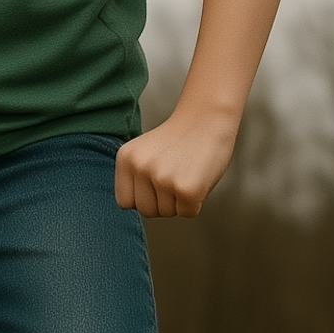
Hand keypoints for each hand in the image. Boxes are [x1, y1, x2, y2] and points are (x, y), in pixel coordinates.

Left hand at [115, 106, 239, 217]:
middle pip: (146, 211)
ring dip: (179, 202)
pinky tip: (198, 181)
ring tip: (187, 176)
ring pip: (167, 213)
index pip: (125, 202)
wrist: (208, 119)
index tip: (156, 188)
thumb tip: (135, 206)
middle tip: (176, 181)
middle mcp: (140, 168)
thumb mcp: (144, 153)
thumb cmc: (180, 138)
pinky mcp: (186, 189)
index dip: (144, 199)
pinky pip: (188, 213)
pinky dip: (196, 204)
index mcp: (126, 159)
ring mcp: (162, 178)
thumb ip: (135, 177)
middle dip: (163, 203)